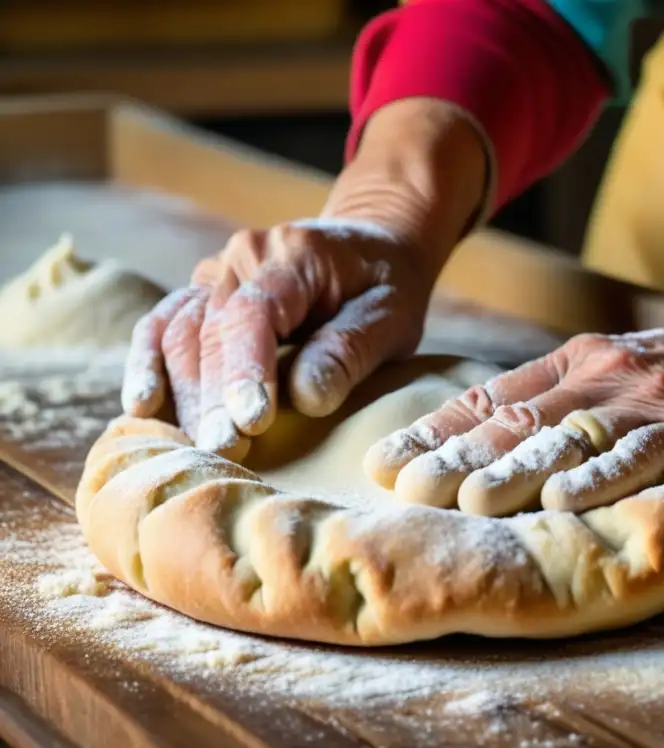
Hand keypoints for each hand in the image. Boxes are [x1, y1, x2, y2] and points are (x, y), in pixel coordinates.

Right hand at [120, 98, 488, 457]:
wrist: (372, 249)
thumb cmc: (386, 286)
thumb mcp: (391, 315)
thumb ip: (350, 350)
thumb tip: (307, 398)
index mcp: (291, 255)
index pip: (255, 314)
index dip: (247, 370)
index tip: (249, 423)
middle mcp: (242, 258)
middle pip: (210, 331)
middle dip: (212, 397)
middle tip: (222, 452)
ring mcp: (216, 274)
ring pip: (179, 334)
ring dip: (182, 394)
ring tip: (193, 448)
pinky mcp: (204, 297)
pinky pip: (164, 328)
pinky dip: (150, 367)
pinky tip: (142, 408)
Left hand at [364, 273, 663, 515]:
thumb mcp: (615, 371)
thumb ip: (561, 399)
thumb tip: (492, 440)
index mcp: (573, 363)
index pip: (491, 396)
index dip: (436, 430)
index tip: (387, 460)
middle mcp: (598, 376)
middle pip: (517, 418)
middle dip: (457, 455)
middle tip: (406, 487)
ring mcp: (645, 399)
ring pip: (568, 436)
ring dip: (515, 469)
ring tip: (467, 500)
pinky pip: (641, 454)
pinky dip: (601, 477)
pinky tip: (565, 501)